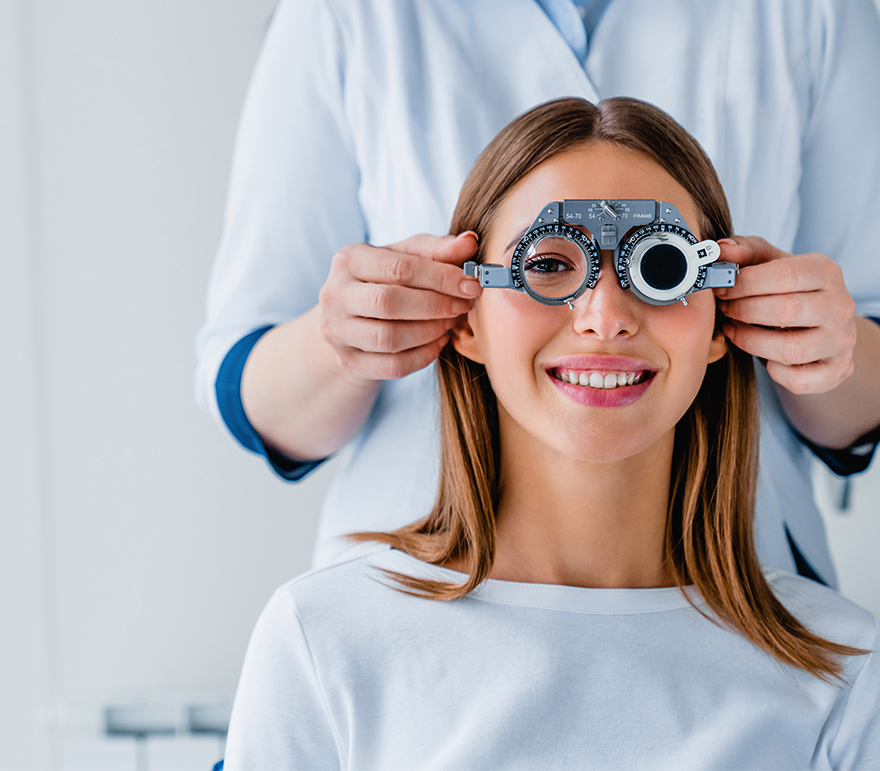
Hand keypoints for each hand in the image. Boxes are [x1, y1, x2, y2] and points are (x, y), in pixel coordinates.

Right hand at [318, 232, 480, 379]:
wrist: (352, 318)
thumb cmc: (384, 280)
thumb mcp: (407, 257)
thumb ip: (438, 249)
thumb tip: (470, 242)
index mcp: (349, 260)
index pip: (400, 268)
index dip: (441, 278)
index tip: (471, 285)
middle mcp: (334, 295)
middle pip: (389, 303)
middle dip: (435, 306)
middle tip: (462, 306)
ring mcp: (337, 331)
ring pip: (389, 338)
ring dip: (429, 332)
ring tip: (449, 323)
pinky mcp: (347, 360)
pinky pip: (391, 366)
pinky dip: (422, 356)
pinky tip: (438, 342)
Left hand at [714, 236, 856, 393]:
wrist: (819, 327)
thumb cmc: (788, 291)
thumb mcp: (769, 264)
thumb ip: (744, 253)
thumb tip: (720, 250)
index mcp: (826, 272)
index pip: (785, 274)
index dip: (745, 283)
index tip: (721, 289)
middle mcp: (841, 306)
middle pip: (787, 311)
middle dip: (744, 311)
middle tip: (725, 310)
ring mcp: (842, 341)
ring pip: (790, 349)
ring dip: (751, 342)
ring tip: (735, 331)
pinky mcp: (837, 370)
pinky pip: (797, 379)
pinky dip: (774, 372)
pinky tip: (764, 357)